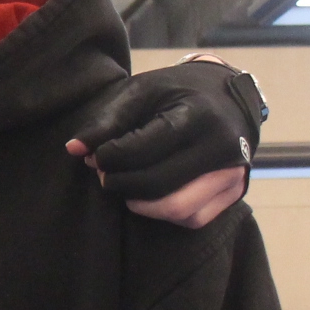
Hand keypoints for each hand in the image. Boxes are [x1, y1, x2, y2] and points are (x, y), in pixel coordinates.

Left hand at [67, 59, 260, 228]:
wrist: (229, 98)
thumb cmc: (178, 92)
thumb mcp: (143, 91)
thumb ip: (108, 120)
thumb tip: (73, 150)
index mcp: (198, 116)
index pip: (145, 150)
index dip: (111, 158)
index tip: (95, 156)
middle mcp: (222, 147)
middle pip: (159, 186)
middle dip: (121, 184)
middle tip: (104, 175)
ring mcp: (233, 173)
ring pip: (177, 210)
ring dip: (140, 204)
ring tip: (125, 184)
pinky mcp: (235, 193)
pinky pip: (192, 218)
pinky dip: (163, 213)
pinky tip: (151, 194)